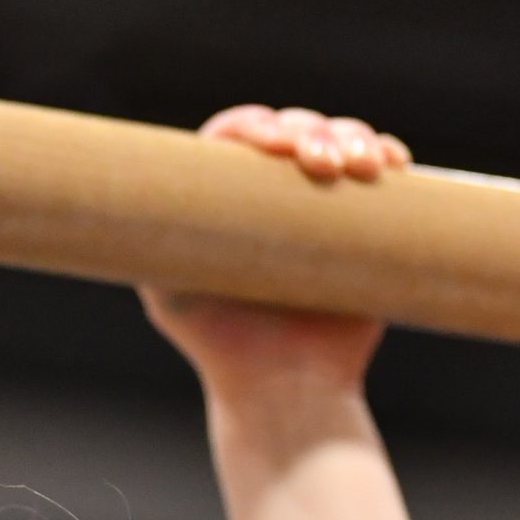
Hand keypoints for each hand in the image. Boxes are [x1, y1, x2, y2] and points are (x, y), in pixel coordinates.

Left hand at [143, 105, 409, 400]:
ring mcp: (323, 206)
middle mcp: (276, 194)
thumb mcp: (170, 295)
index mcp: (230, 199)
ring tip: (364, 165)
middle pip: (295, 130)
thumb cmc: (222, 348)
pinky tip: (392, 162)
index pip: (239, 140)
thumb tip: (127, 192)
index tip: (273, 144)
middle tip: (322, 164)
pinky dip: (390, 155)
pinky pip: (381, 175)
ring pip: (342, 142)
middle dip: (313, 132)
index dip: (256, 127)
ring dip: (354, 137)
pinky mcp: (364, 224)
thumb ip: (151, 245)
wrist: (285, 391)